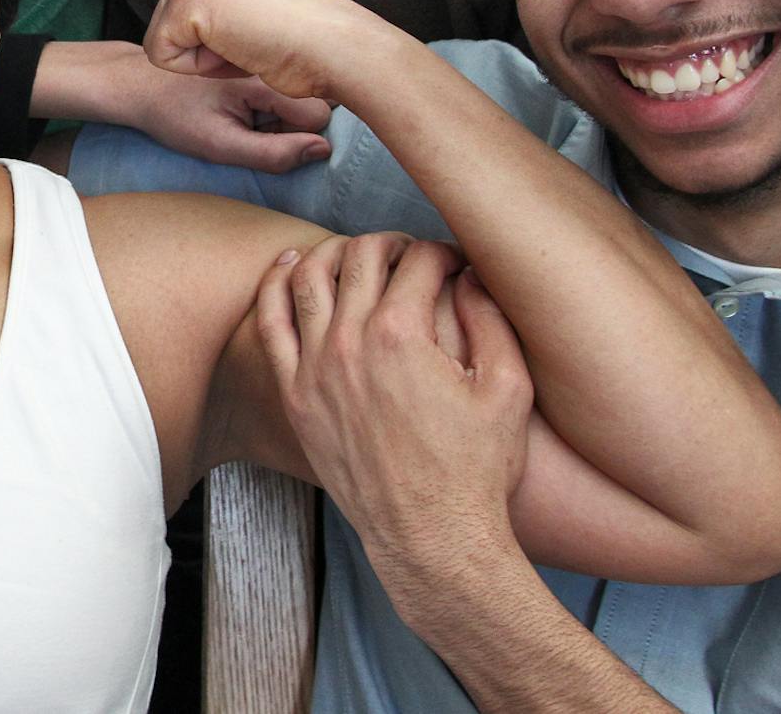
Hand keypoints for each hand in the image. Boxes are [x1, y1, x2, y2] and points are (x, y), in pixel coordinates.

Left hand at [126, 60, 331, 172]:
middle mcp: (270, 60)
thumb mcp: (220, 145)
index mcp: (263, 78)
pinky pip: (286, 86)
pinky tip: (239, 105)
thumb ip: (273, 153)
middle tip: (251, 128)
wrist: (139, 83)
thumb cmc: (175, 115)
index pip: (320, 115)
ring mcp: (265, 57)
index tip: (264, 140)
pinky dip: (270, 103)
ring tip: (240, 114)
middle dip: (292, 125)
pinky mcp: (257, 60)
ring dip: (280, 114)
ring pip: (302, 95)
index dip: (299, 137)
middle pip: (316, 102)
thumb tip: (323, 150)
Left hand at [143, 0, 393, 99]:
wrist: (339, 47)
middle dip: (206, 42)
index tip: (258, 24)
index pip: (181, 1)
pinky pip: (162, 54)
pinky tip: (241, 47)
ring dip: (205, 55)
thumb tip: (205, 1)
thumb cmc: (308, 33)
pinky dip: (200, 68)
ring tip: (251, 39)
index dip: (215, 30)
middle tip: (256, 35)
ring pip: (164, 37)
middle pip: (167, 17)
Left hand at [255, 234, 533, 574]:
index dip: (444, 254)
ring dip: (337, 252)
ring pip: (310, 277)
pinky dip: (277, 284)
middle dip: (393, 244)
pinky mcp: (295, 394)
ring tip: (361, 255)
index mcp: (404, 335)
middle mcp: (350, 342)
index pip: (419, 260)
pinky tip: (291, 264)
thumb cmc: (476, 469)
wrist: (431, 536)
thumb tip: (473, 272)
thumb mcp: (509, 389)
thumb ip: (492, 318)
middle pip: (362, 257)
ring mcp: (314, 368)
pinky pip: (271, 322)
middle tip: (413, 257)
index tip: (455, 266)